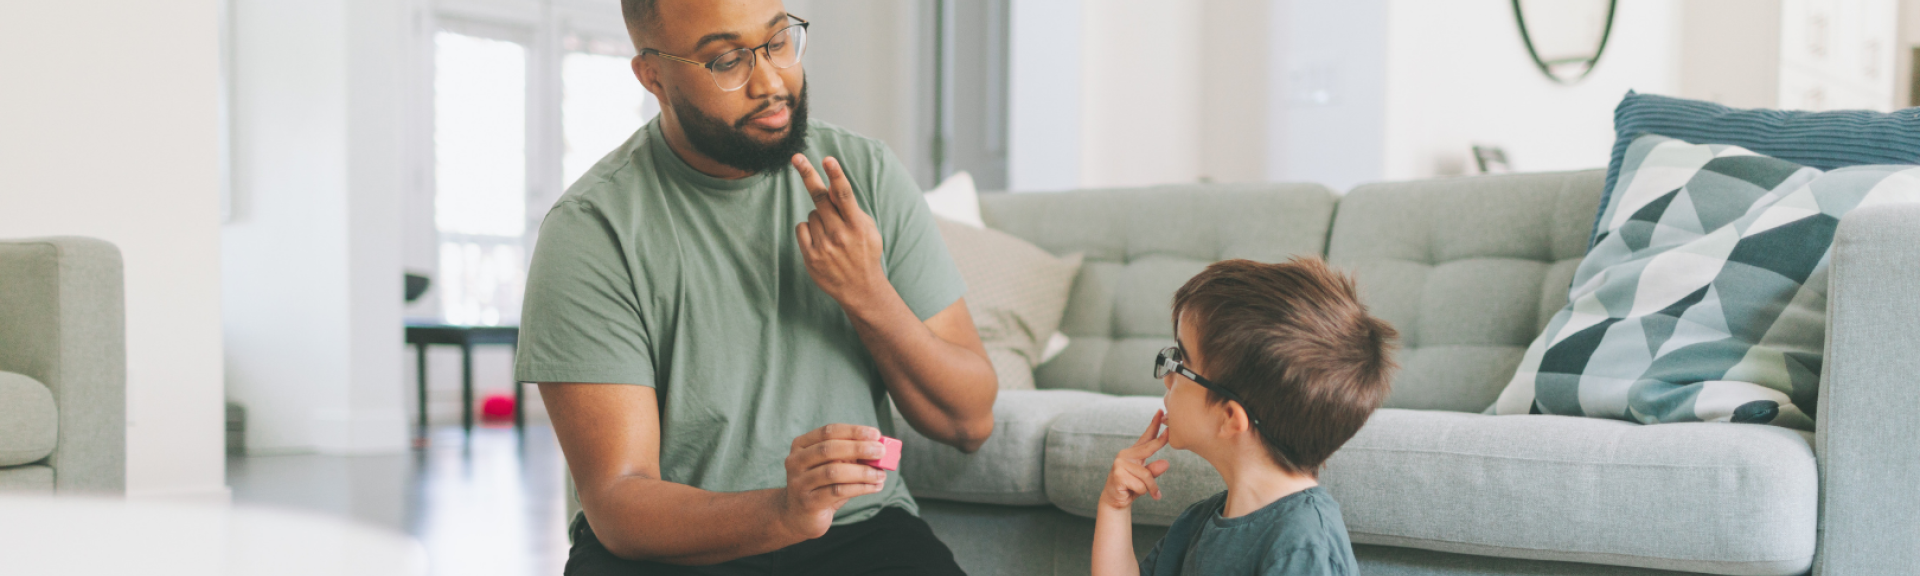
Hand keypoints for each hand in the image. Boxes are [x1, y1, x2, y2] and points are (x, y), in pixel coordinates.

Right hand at [777, 423, 889, 538]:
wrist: (800, 516)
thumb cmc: (822, 485)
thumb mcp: (834, 466)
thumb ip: (853, 456)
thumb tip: (882, 448)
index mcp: (801, 445)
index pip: (828, 432)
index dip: (853, 431)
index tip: (876, 434)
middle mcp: (795, 461)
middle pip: (829, 449)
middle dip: (858, 448)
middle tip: (881, 452)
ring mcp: (799, 482)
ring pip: (833, 472)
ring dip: (862, 472)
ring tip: (881, 475)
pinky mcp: (808, 502)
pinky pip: (837, 492)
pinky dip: (860, 488)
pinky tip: (875, 487)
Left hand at [792, 154, 886, 305]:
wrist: (861, 288)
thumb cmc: (865, 252)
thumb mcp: (868, 229)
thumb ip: (852, 210)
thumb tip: (833, 187)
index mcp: (858, 225)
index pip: (845, 195)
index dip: (836, 175)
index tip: (828, 160)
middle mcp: (840, 234)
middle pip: (819, 197)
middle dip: (808, 174)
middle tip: (796, 158)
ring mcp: (824, 246)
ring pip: (811, 214)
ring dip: (819, 218)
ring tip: (832, 235)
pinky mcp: (811, 256)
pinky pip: (801, 228)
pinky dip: (808, 230)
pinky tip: (820, 241)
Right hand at [1098, 410, 1171, 511]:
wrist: (1115, 501)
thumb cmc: (1132, 487)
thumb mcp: (1146, 479)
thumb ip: (1154, 470)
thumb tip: (1166, 463)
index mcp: (1133, 453)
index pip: (1146, 437)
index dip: (1154, 424)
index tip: (1161, 411)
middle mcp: (1125, 455)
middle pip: (1149, 448)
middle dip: (1160, 442)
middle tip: (1170, 432)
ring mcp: (1120, 463)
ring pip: (1147, 475)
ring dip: (1150, 488)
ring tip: (1149, 493)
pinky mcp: (1118, 474)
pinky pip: (1141, 485)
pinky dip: (1142, 492)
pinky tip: (1131, 492)